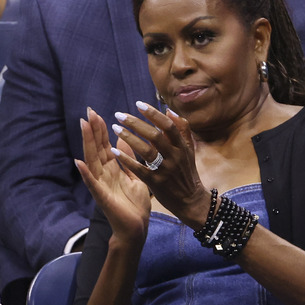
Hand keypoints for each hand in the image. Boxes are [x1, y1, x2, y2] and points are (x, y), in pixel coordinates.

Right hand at [75, 108, 151, 242]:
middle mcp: (104, 174)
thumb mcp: (135, 176)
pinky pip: (92, 184)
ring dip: (87, 143)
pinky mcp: (102, 197)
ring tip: (83, 126)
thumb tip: (124, 139)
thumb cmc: (135, 206)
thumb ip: (128, 159)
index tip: (96, 113)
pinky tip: (79, 163)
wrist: (136, 229)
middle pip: (96, 148)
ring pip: (92, 160)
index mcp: (112, 169)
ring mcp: (100, 185)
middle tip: (88, 112)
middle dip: (92, 130)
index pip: (104, 145)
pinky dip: (86, 173)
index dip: (100, 129)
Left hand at [110, 103, 209, 227]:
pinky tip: (114, 151)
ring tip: (115, 129)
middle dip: (135, 123)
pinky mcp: (156, 183)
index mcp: (182, 146)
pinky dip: (127, 159)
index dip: (153, 113)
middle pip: (155, 136)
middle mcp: (175, 156)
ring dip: (129, 138)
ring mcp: (166, 170)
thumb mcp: (189, 150)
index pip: (168, 125)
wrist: (190, 201)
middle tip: (119, 115)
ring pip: (146, 151)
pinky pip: (140, 169)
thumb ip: (182, 130)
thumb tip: (169, 111)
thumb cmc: (186, 172)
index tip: (138, 104)